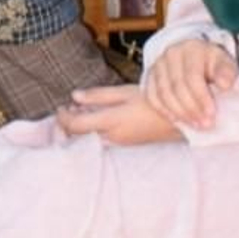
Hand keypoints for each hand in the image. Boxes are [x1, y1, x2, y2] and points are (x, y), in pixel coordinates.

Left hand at [55, 85, 182, 144]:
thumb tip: (74, 97)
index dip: (63, 118)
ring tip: (79, 112)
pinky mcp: (124, 145)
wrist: (178, 120)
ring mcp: (119, 144)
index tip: (60, 107)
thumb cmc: (152, 102)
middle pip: (79, 137)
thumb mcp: (125, 92)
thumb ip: (98, 96)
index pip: (77, 126)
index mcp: (111, 122)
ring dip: (78, 129)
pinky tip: (93, 119)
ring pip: (89, 140)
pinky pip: (99, 141)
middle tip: (65, 110)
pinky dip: (90, 132)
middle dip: (67, 125)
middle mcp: (113, 137)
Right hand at [144, 39, 237, 129]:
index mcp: (192, 48)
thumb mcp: (225, 64)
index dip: (201, 97)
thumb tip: (225, 85)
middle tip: (205, 124)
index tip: (211, 114)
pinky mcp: (150, 76)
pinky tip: (177, 120)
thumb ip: (227, 72)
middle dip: (191, 108)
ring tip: (195, 124)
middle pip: (177, 86)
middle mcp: (172, 54)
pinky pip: (152, 96)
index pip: (193, 76)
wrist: (197, 61)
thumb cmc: (213, 65)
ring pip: (163, 93)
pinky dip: (163, 110)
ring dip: (179, 113)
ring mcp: (159, 64)